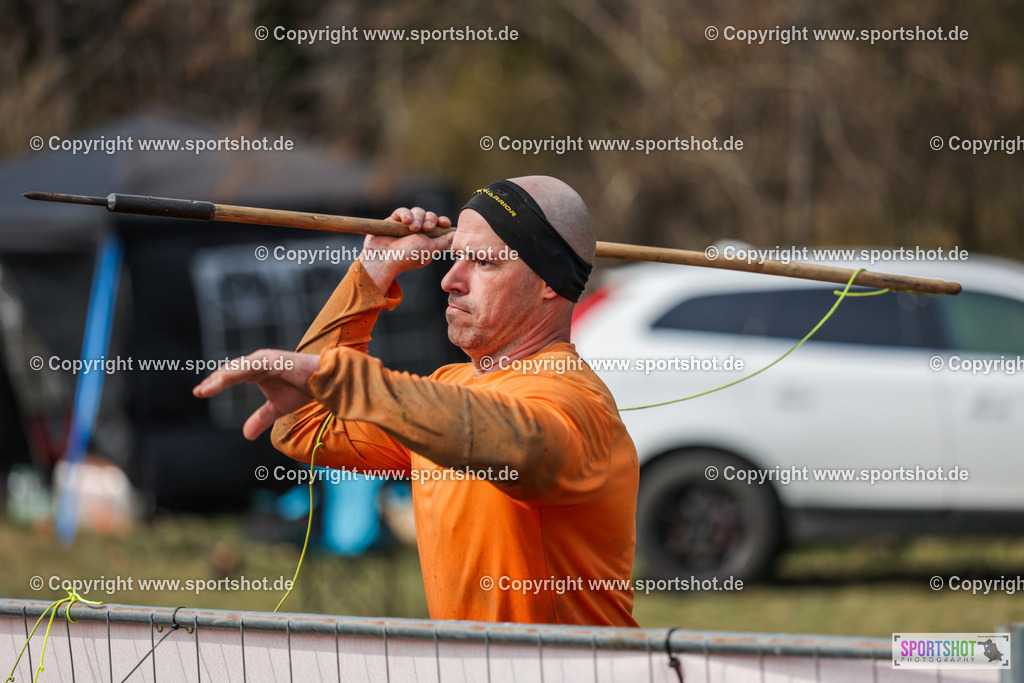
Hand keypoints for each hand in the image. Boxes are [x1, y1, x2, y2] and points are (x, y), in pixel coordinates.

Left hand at [192, 350, 321, 439]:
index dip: (215, 384)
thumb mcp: (277, 409)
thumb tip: (246, 435)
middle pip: (229, 370)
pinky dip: (235, 373)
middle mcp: (258, 362)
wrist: (325, 382)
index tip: (199, 393)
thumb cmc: (303, 390)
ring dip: (219, 378)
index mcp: (257, 370)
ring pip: (236, 368)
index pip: (231, 376)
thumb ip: (260, 419)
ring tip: (205, 389)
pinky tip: (222, 380)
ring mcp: (264, 359)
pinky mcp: (272, 359)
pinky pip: (249, 366)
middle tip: (198, 392)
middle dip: (213, 381)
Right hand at [359, 207, 453, 291]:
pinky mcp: (394, 220)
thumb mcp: (431, 249)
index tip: (444, 223)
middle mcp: (418, 232)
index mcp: (429, 239)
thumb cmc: (408, 257)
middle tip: (426, 228)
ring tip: (413, 227)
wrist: (384, 259)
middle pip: (430, 216)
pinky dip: (406, 214)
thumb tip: (457, 235)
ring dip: (418, 217)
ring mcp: (406, 226)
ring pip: (418, 211)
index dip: (443, 222)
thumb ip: (444, 241)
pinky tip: (406, 221)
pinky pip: (403, 211)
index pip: (439, 226)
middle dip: (430, 220)